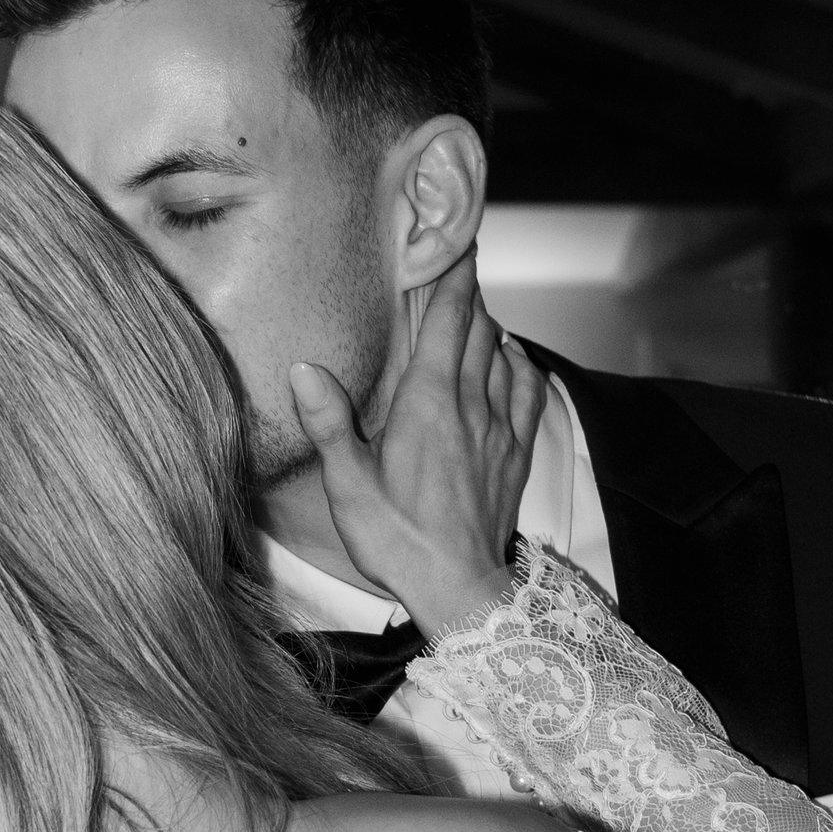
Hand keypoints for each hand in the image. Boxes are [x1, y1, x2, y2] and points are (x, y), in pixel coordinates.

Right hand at [288, 253, 545, 640]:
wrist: (459, 589)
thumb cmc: (398, 540)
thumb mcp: (349, 485)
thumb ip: (330, 423)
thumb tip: (304, 369)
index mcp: (428, 403)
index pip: (449, 320)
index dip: (455, 276)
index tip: (457, 242)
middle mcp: (471, 405)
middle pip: (478, 329)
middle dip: (469, 292)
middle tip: (461, 261)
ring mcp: (500, 429)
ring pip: (503, 356)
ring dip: (491, 325)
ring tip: (477, 307)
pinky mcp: (516, 455)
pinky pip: (528, 393)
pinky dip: (522, 365)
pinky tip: (514, 357)